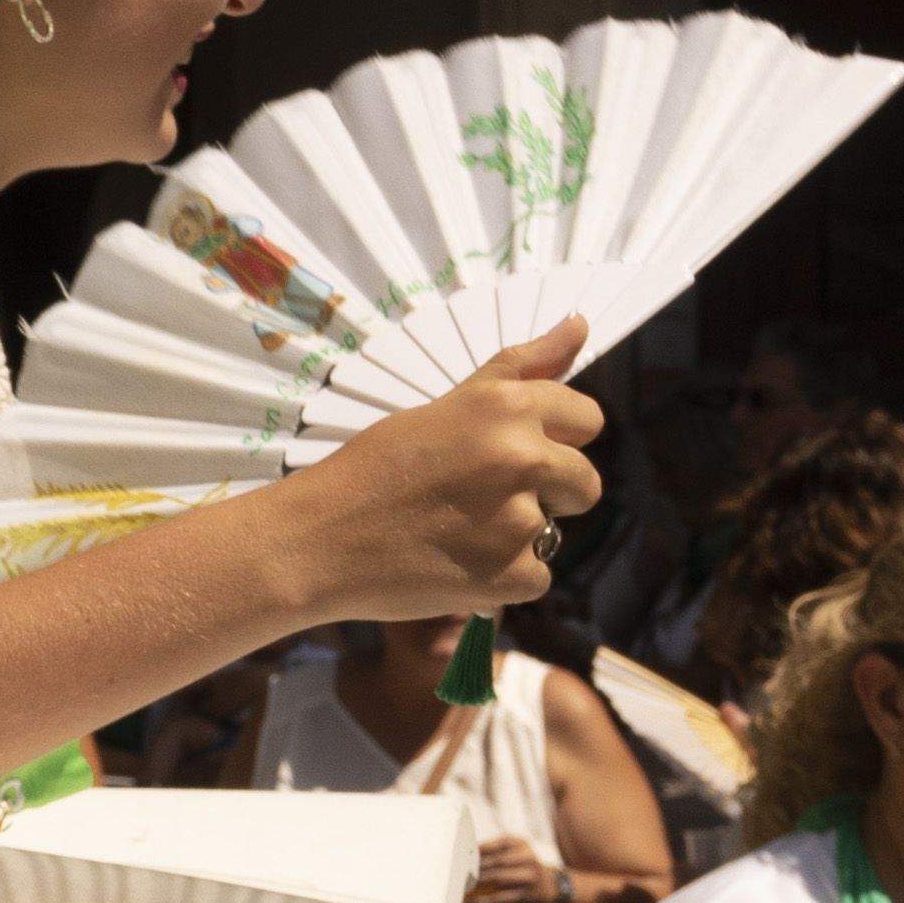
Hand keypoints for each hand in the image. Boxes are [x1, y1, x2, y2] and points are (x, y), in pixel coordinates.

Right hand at [272, 330, 599, 633]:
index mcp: (508, 407)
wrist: (315, 540)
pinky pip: (535, 576)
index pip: (588, 419)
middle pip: (584, 483)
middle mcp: (522, 457)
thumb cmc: (374, 467)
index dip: (553, 439)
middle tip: (479, 499)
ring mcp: (520, 521)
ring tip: (455, 532)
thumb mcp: (444, 405)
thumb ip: (521, 368)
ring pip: (554, 531)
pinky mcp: (512, 575)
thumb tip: (580, 323)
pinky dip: (502, 578)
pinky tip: (454, 565)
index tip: (509, 454)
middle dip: (548, 493)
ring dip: (517, 537)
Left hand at [459, 832, 565, 902]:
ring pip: (499, 879)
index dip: (479, 849)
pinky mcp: (528, 895)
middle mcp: (528, 857)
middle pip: (497, 861)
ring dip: (478, 883)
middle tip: (458, 873)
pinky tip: (473, 901)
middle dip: (476, 867)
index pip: (497, 843)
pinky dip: (485, 901)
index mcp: (520, 843)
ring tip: (462, 886)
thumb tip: (462, 855)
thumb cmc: (521, 867)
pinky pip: (502, 897)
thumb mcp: (514, 852)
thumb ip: (493, 852)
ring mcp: (529, 877)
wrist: (551, 886)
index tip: (461, 855)